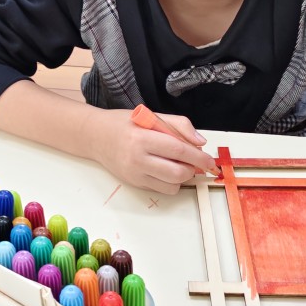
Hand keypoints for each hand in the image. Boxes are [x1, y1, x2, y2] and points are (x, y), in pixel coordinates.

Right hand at [87, 109, 214, 193]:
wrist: (95, 136)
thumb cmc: (124, 123)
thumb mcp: (151, 115)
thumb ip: (178, 125)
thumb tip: (200, 142)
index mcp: (142, 138)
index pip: (178, 150)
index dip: (199, 156)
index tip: (210, 159)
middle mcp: (137, 159)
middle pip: (177, 172)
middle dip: (193, 169)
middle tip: (196, 162)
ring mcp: (135, 174)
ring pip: (172, 185)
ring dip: (183, 177)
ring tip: (180, 164)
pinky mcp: (134, 183)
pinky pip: (162, 190)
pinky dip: (171, 182)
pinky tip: (167, 170)